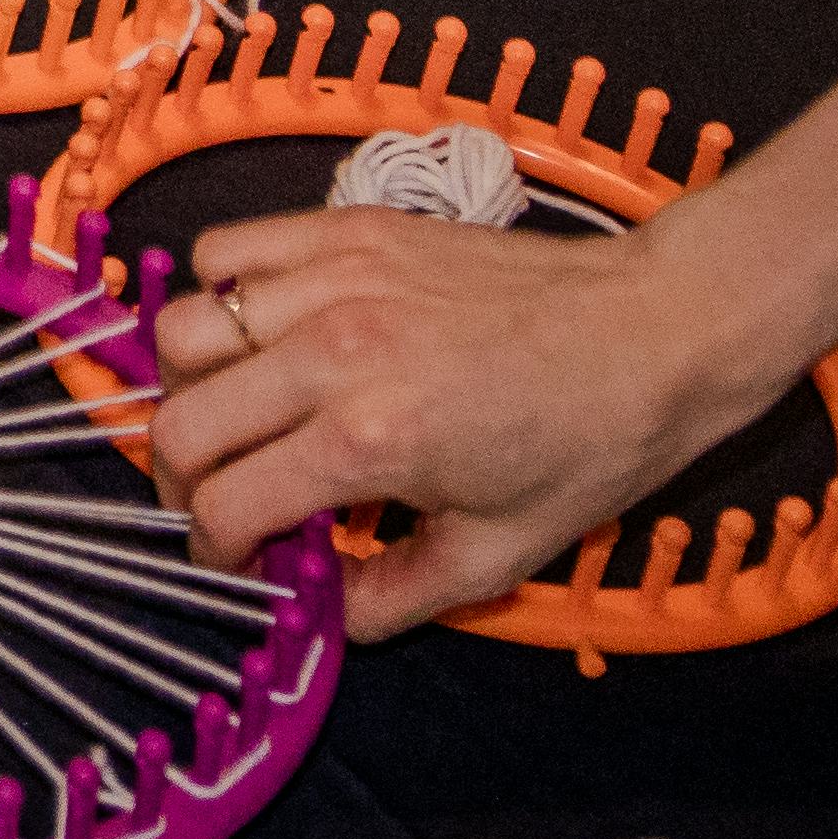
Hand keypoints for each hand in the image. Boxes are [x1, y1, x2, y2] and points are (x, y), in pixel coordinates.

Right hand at [145, 206, 794, 640]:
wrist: (658, 329)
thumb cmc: (591, 445)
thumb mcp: (500, 552)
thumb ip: (391, 597)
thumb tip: (316, 609)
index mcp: (371, 441)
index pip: (227, 506)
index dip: (216, 552)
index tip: (237, 561)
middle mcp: (332, 353)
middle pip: (179, 424)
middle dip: (183, 483)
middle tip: (222, 500)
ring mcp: (332, 280)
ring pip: (181, 333)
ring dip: (191, 388)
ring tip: (236, 413)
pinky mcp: (344, 229)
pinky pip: (223, 253)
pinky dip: (217, 296)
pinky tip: (261, 333)